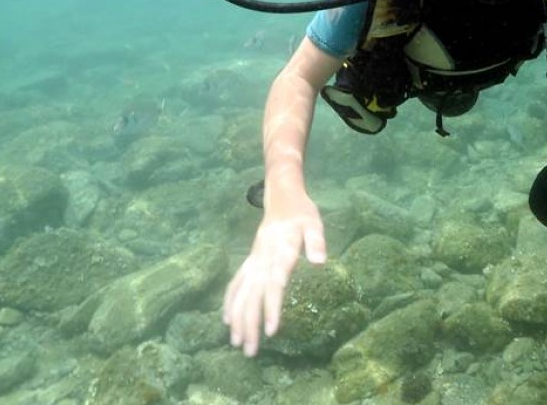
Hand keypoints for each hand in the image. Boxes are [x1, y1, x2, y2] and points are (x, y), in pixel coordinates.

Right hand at [222, 191, 326, 356]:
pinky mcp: (250, 261)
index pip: (274, 285)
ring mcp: (253, 261)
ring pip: (240, 293)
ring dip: (237, 319)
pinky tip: (226, 319)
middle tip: (250, 351)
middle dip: (250, 324)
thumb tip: (320, 261)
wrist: (281, 196)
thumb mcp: (314, 223)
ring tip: (236, 343)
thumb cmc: (301, 212)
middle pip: (253, 296)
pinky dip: (229, 302)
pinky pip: (235, 284)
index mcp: (279, 253)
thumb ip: (316, 241)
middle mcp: (262, 260)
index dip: (272, 308)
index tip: (271, 331)